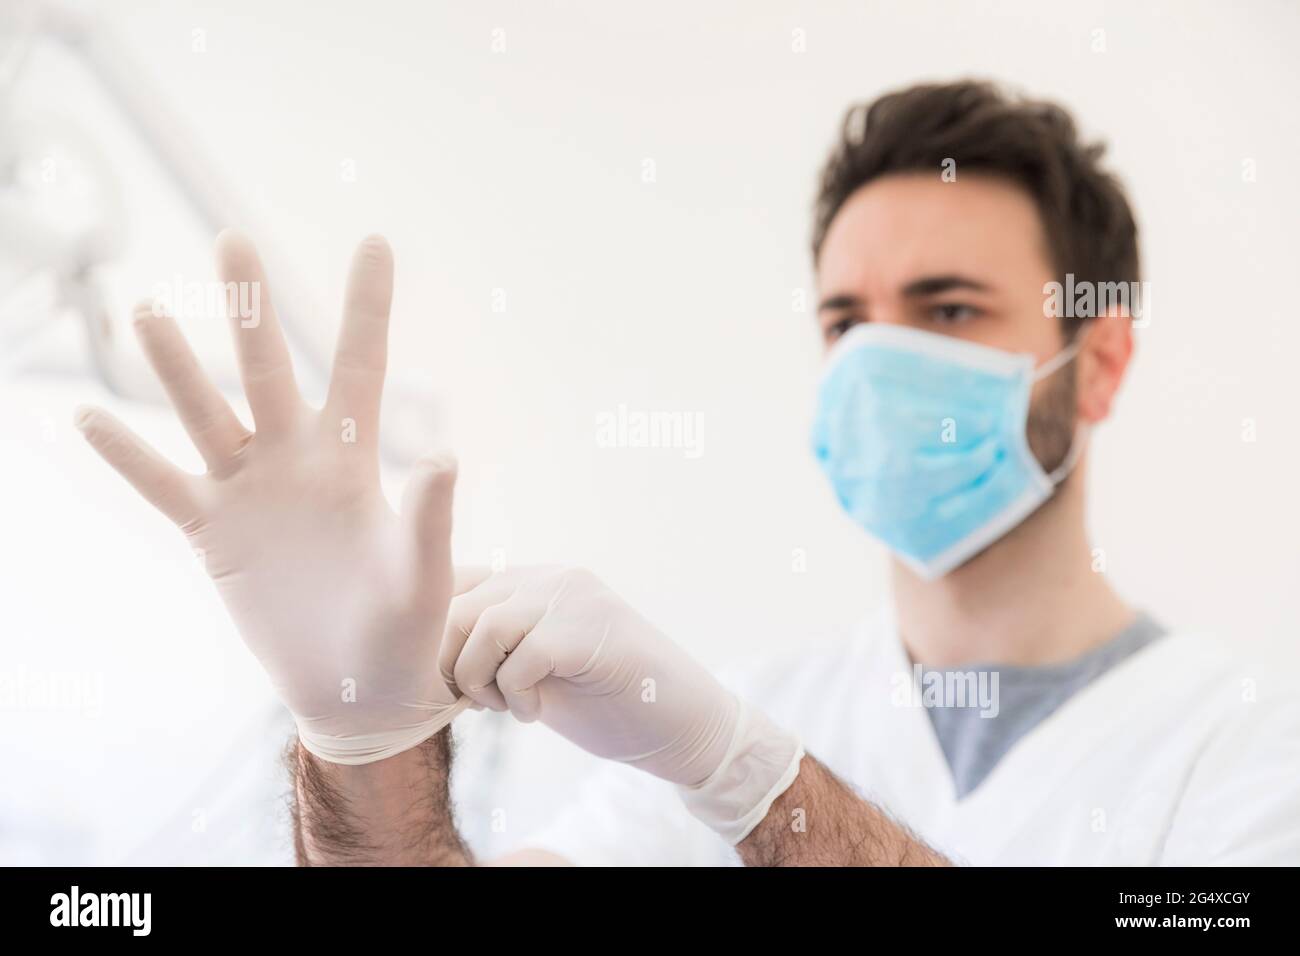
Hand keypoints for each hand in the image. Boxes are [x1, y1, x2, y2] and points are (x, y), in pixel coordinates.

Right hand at [77, 230, 465, 763]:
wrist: (359, 686)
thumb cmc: (406, 629)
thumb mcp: (423, 575)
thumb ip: (430, 518)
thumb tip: (446, 457)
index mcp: (355, 459)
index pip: (361, 366)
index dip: (368, 306)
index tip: (375, 240)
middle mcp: (297, 459)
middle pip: (266, 370)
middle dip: (251, 308)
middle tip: (233, 239)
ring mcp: (251, 493)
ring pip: (205, 415)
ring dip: (175, 367)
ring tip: (144, 311)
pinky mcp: (215, 536)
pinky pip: (163, 487)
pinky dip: (128, 457)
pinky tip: (89, 417)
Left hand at [439, 567, 803, 841]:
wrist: (681, 727)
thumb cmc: (605, 706)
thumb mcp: (533, 673)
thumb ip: (492, 652)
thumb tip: (423, 660)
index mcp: (535, 582)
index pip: (457, 585)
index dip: (437, 639)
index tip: (447, 686)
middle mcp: (552, 578)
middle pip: (459, 606)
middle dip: (450, 666)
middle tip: (474, 704)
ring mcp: (573, 598)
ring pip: (483, 628)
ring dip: (480, 682)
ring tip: (507, 708)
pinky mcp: (588, 630)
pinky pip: (520, 659)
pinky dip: (515, 697)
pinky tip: (535, 716)